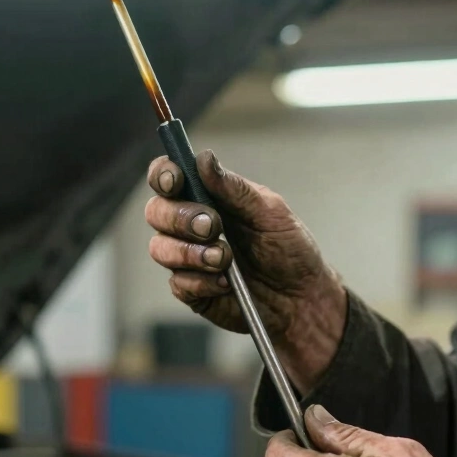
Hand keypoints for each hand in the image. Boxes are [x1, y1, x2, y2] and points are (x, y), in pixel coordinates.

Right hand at [145, 150, 346, 394]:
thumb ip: (234, 188)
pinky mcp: (191, 289)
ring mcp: (187, 258)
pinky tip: (226, 282)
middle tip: (213, 226)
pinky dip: (202, 281)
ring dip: (190, 253)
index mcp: (208, 197)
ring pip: (160, 248)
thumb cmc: (290, 250)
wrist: (301, 298)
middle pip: (156, 211)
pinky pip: (178, 282)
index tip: (176, 182)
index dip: (163, 175)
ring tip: (224, 259)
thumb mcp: (270, 212)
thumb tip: (204, 158)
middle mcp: (190, 225)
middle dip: (181, 217)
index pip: (168, 177)